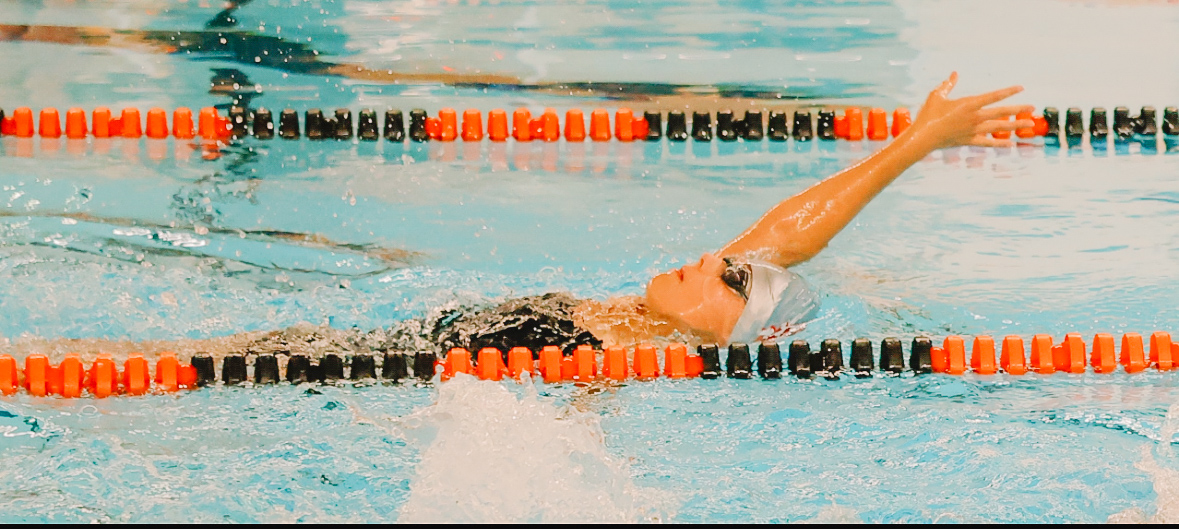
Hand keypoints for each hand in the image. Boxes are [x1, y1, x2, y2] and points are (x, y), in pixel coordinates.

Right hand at [906, 72, 1034, 149]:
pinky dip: (999, 143)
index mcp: (968, 104)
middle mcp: (975, 117)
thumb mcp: (937, 95)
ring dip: (1014, 125)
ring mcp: (973, 130)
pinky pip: (988, 142)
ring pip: (998, 127)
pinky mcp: (969, 140)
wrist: (923, 137)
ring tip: (1028, 124)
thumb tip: (954, 73)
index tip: (1021, 88)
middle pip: (1001, 112)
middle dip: (1018, 109)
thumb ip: (948, 84)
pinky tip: (1010, 144)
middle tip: (1032, 107)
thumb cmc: (928, 114)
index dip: (1008, 91)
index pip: (994, 96)